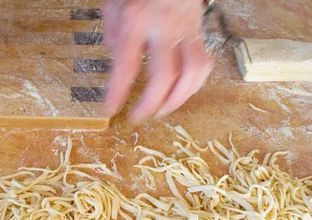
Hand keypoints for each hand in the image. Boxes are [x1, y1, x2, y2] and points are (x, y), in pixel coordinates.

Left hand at [102, 0, 212, 121]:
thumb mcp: (114, 4)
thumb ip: (111, 32)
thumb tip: (117, 63)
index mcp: (136, 20)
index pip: (126, 64)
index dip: (117, 92)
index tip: (108, 109)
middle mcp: (163, 27)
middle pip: (164, 75)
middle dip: (150, 103)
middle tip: (138, 116)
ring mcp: (185, 30)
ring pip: (192, 73)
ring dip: (177, 99)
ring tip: (161, 111)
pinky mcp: (199, 32)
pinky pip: (203, 64)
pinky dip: (193, 85)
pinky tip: (180, 93)